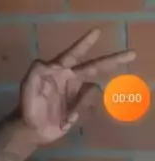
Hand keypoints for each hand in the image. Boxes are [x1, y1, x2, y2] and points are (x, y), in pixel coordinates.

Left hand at [20, 29, 135, 144]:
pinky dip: (78, 113)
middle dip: (113, 60)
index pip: (74, 53)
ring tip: (67, 115)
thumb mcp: (28, 87)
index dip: (85, 43)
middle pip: (95, 66)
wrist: (33, 129)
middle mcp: (71, 78)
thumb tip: (47, 62)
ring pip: (92, 91)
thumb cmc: (29, 105)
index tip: (97, 31)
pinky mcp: (80, 105)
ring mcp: (77, 92)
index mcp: (59, 70)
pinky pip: (88, 106)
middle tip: (131, 53)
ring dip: (82, 104)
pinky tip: (66, 120)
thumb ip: (35, 73)